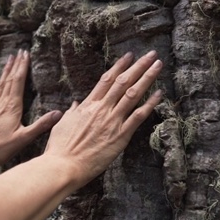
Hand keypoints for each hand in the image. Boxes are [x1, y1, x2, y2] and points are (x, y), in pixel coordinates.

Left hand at [0, 50, 62, 172]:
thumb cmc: (1, 148)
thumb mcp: (25, 138)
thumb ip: (41, 125)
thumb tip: (59, 113)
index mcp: (12, 106)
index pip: (19, 81)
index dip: (23, 66)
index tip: (26, 54)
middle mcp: (2, 103)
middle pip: (10, 79)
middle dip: (16, 64)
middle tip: (20, 51)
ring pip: (0, 84)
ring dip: (5, 71)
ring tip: (9, 59)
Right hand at [43, 50, 162, 185]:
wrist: (63, 166)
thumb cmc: (60, 148)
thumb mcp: (63, 125)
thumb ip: (73, 112)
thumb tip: (76, 104)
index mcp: (87, 106)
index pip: (106, 80)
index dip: (119, 66)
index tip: (129, 55)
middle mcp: (102, 109)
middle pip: (123, 82)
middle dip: (138, 66)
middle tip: (150, 54)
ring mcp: (112, 121)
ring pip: (133, 94)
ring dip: (147, 78)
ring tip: (158, 65)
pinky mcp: (120, 136)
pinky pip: (138, 116)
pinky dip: (149, 104)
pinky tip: (159, 93)